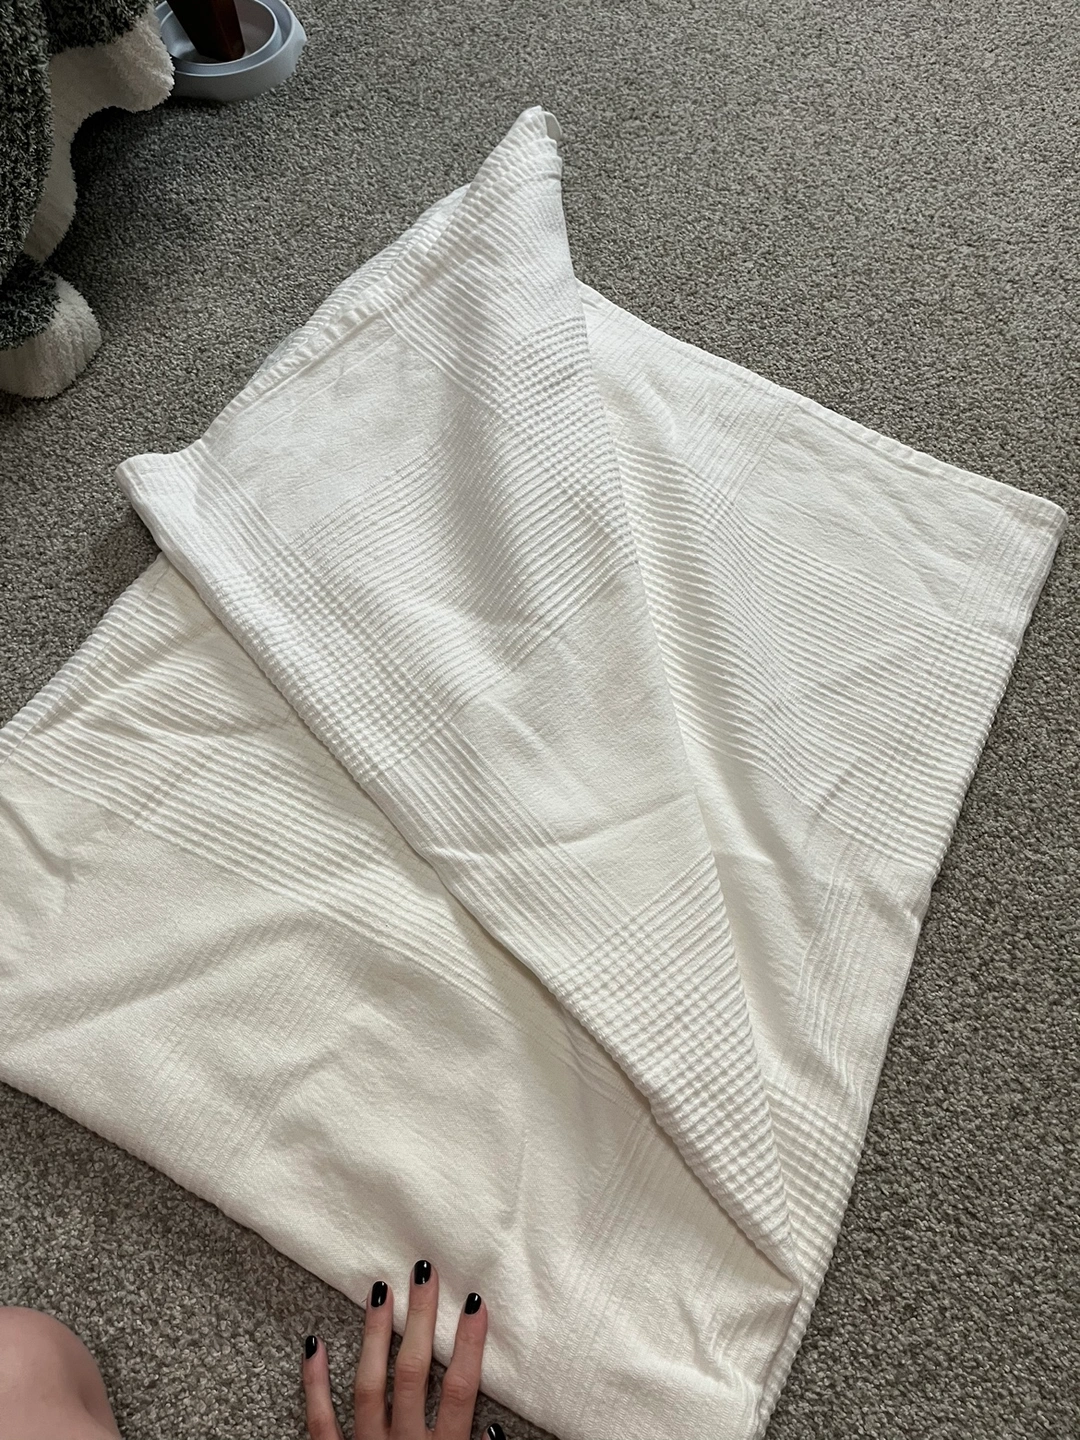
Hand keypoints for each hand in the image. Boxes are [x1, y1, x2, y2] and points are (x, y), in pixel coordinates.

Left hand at [301, 1261, 503, 1439]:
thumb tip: (495, 1431)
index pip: (460, 1391)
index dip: (469, 1346)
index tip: (475, 1302)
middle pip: (413, 1374)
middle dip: (420, 1320)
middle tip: (424, 1273)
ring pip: (369, 1387)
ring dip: (374, 1336)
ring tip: (380, 1290)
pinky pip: (320, 1422)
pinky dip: (315, 1383)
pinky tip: (315, 1344)